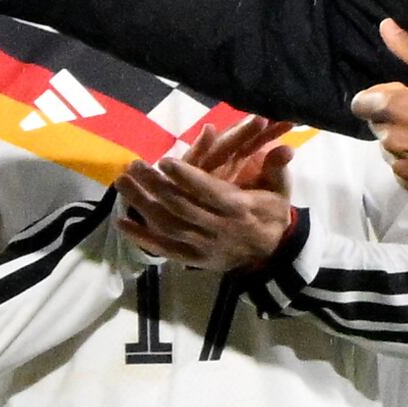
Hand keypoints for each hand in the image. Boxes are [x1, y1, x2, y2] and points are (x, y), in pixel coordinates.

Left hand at [113, 114, 301, 266]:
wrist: (272, 255)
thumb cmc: (271, 215)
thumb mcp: (280, 190)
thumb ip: (276, 168)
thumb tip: (286, 148)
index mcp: (239, 208)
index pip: (209, 192)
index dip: (187, 177)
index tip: (165, 161)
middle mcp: (218, 228)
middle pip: (181, 207)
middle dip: (155, 185)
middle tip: (134, 165)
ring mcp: (203, 246)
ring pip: (168, 225)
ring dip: (142, 204)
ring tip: (122, 183)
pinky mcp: (193, 259)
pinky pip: (164, 249)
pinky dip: (142, 237)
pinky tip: (121, 221)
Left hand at [347, 18, 407, 193]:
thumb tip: (385, 25)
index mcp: (394, 107)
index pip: (360, 103)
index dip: (381, 96)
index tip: (406, 95)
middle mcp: (390, 138)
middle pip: (377, 125)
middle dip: (394, 118)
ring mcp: (401, 164)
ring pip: (390, 149)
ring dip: (403, 141)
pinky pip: (403, 170)